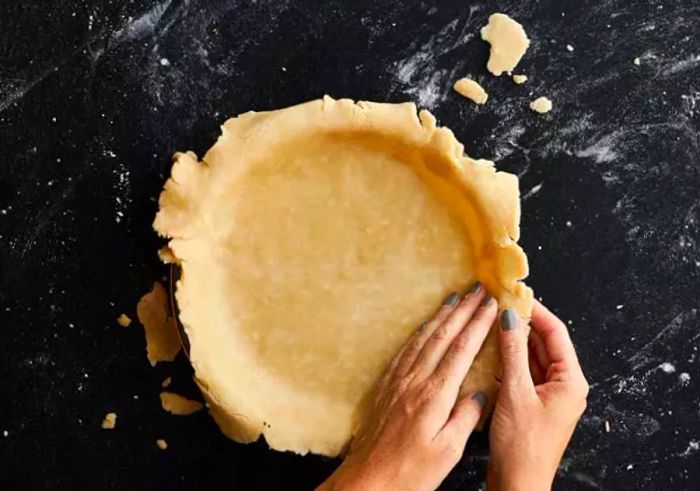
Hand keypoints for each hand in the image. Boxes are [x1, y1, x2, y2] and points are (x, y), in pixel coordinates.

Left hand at [318, 284, 497, 490]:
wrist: (368, 479)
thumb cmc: (410, 471)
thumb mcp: (448, 452)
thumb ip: (466, 418)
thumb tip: (479, 393)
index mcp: (434, 395)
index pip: (461, 350)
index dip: (478, 324)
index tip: (491, 305)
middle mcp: (415, 381)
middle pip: (443, 336)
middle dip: (463, 310)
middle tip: (477, 289)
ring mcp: (398, 381)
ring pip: (423, 338)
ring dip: (441, 316)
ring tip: (454, 298)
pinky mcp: (387, 386)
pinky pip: (405, 350)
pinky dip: (419, 332)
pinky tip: (425, 326)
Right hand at [488, 300, 588, 490]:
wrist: (518, 484)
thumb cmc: (522, 446)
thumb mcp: (514, 392)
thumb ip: (512, 352)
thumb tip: (508, 317)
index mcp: (570, 380)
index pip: (555, 333)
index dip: (536, 311)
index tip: (516, 294)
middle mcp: (564, 385)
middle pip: (544, 344)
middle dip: (522, 324)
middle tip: (499, 305)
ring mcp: (548, 395)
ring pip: (531, 358)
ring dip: (513, 342)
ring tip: (491, 323)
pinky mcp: (532, 404)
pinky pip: (522, 373)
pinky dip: (508, 362)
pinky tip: (490, 352)